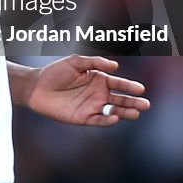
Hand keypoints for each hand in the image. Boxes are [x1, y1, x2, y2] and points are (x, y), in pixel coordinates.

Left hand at [28, 56, 149, 126]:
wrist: (36, 87)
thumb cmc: (55, 72)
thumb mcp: (75, 62)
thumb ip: (95, 62)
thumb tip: (115, 66)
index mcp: (98, 79)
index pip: (118, 84)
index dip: (130, 87)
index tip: (140, 89)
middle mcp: (98, 94)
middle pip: (120, 99)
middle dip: (133, 102)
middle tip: (145, 105)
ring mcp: (92, 106)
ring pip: (113, 111)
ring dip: (125, 112)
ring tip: (136, 113)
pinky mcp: (83, 118)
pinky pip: (99, 120)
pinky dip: (108, 120)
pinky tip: (114, 116)